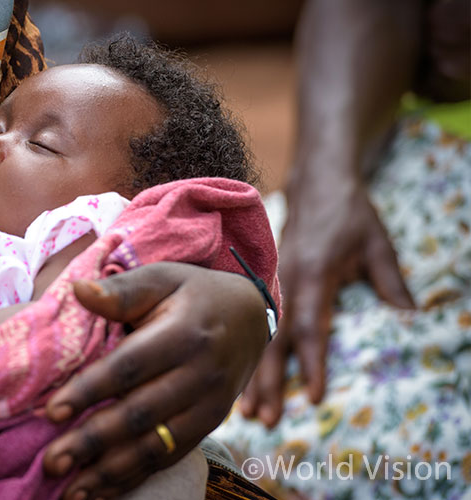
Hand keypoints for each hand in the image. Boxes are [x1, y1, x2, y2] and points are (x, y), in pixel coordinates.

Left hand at [42, 263, 267, 498]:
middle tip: (52, 461)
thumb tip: (77, 289)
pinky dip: (136, 477)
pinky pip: (171, 456)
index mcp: (184, 334)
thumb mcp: (161, 278)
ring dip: (112, 472)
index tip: (51, 412)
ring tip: (72, 491)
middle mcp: (201, 375)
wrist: (251, 316)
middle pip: (140, 414)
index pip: (130, 367)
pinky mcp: (210, 426)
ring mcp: (209, 406)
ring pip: (157, 446)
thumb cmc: (192, 293)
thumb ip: (120, 290)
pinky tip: (102, 490)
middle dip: (93, 442)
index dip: (90, 390)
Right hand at [241, 184, 412, 427]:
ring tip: (243, 410)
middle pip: (274, 340)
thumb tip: (412, 322)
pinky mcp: (266, 282)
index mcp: (313, 275)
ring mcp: (271, 282)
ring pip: (258, 336)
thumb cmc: (350, 213)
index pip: (312, 326)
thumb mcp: (378, 243)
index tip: (312, 397)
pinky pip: (255, 324)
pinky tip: (243, 375)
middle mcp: (286, 282)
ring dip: (251, 374)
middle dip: (266, 381)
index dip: (312, 363)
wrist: (317, 182)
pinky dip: (247, 352)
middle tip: (263, 420)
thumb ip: (391, 282)